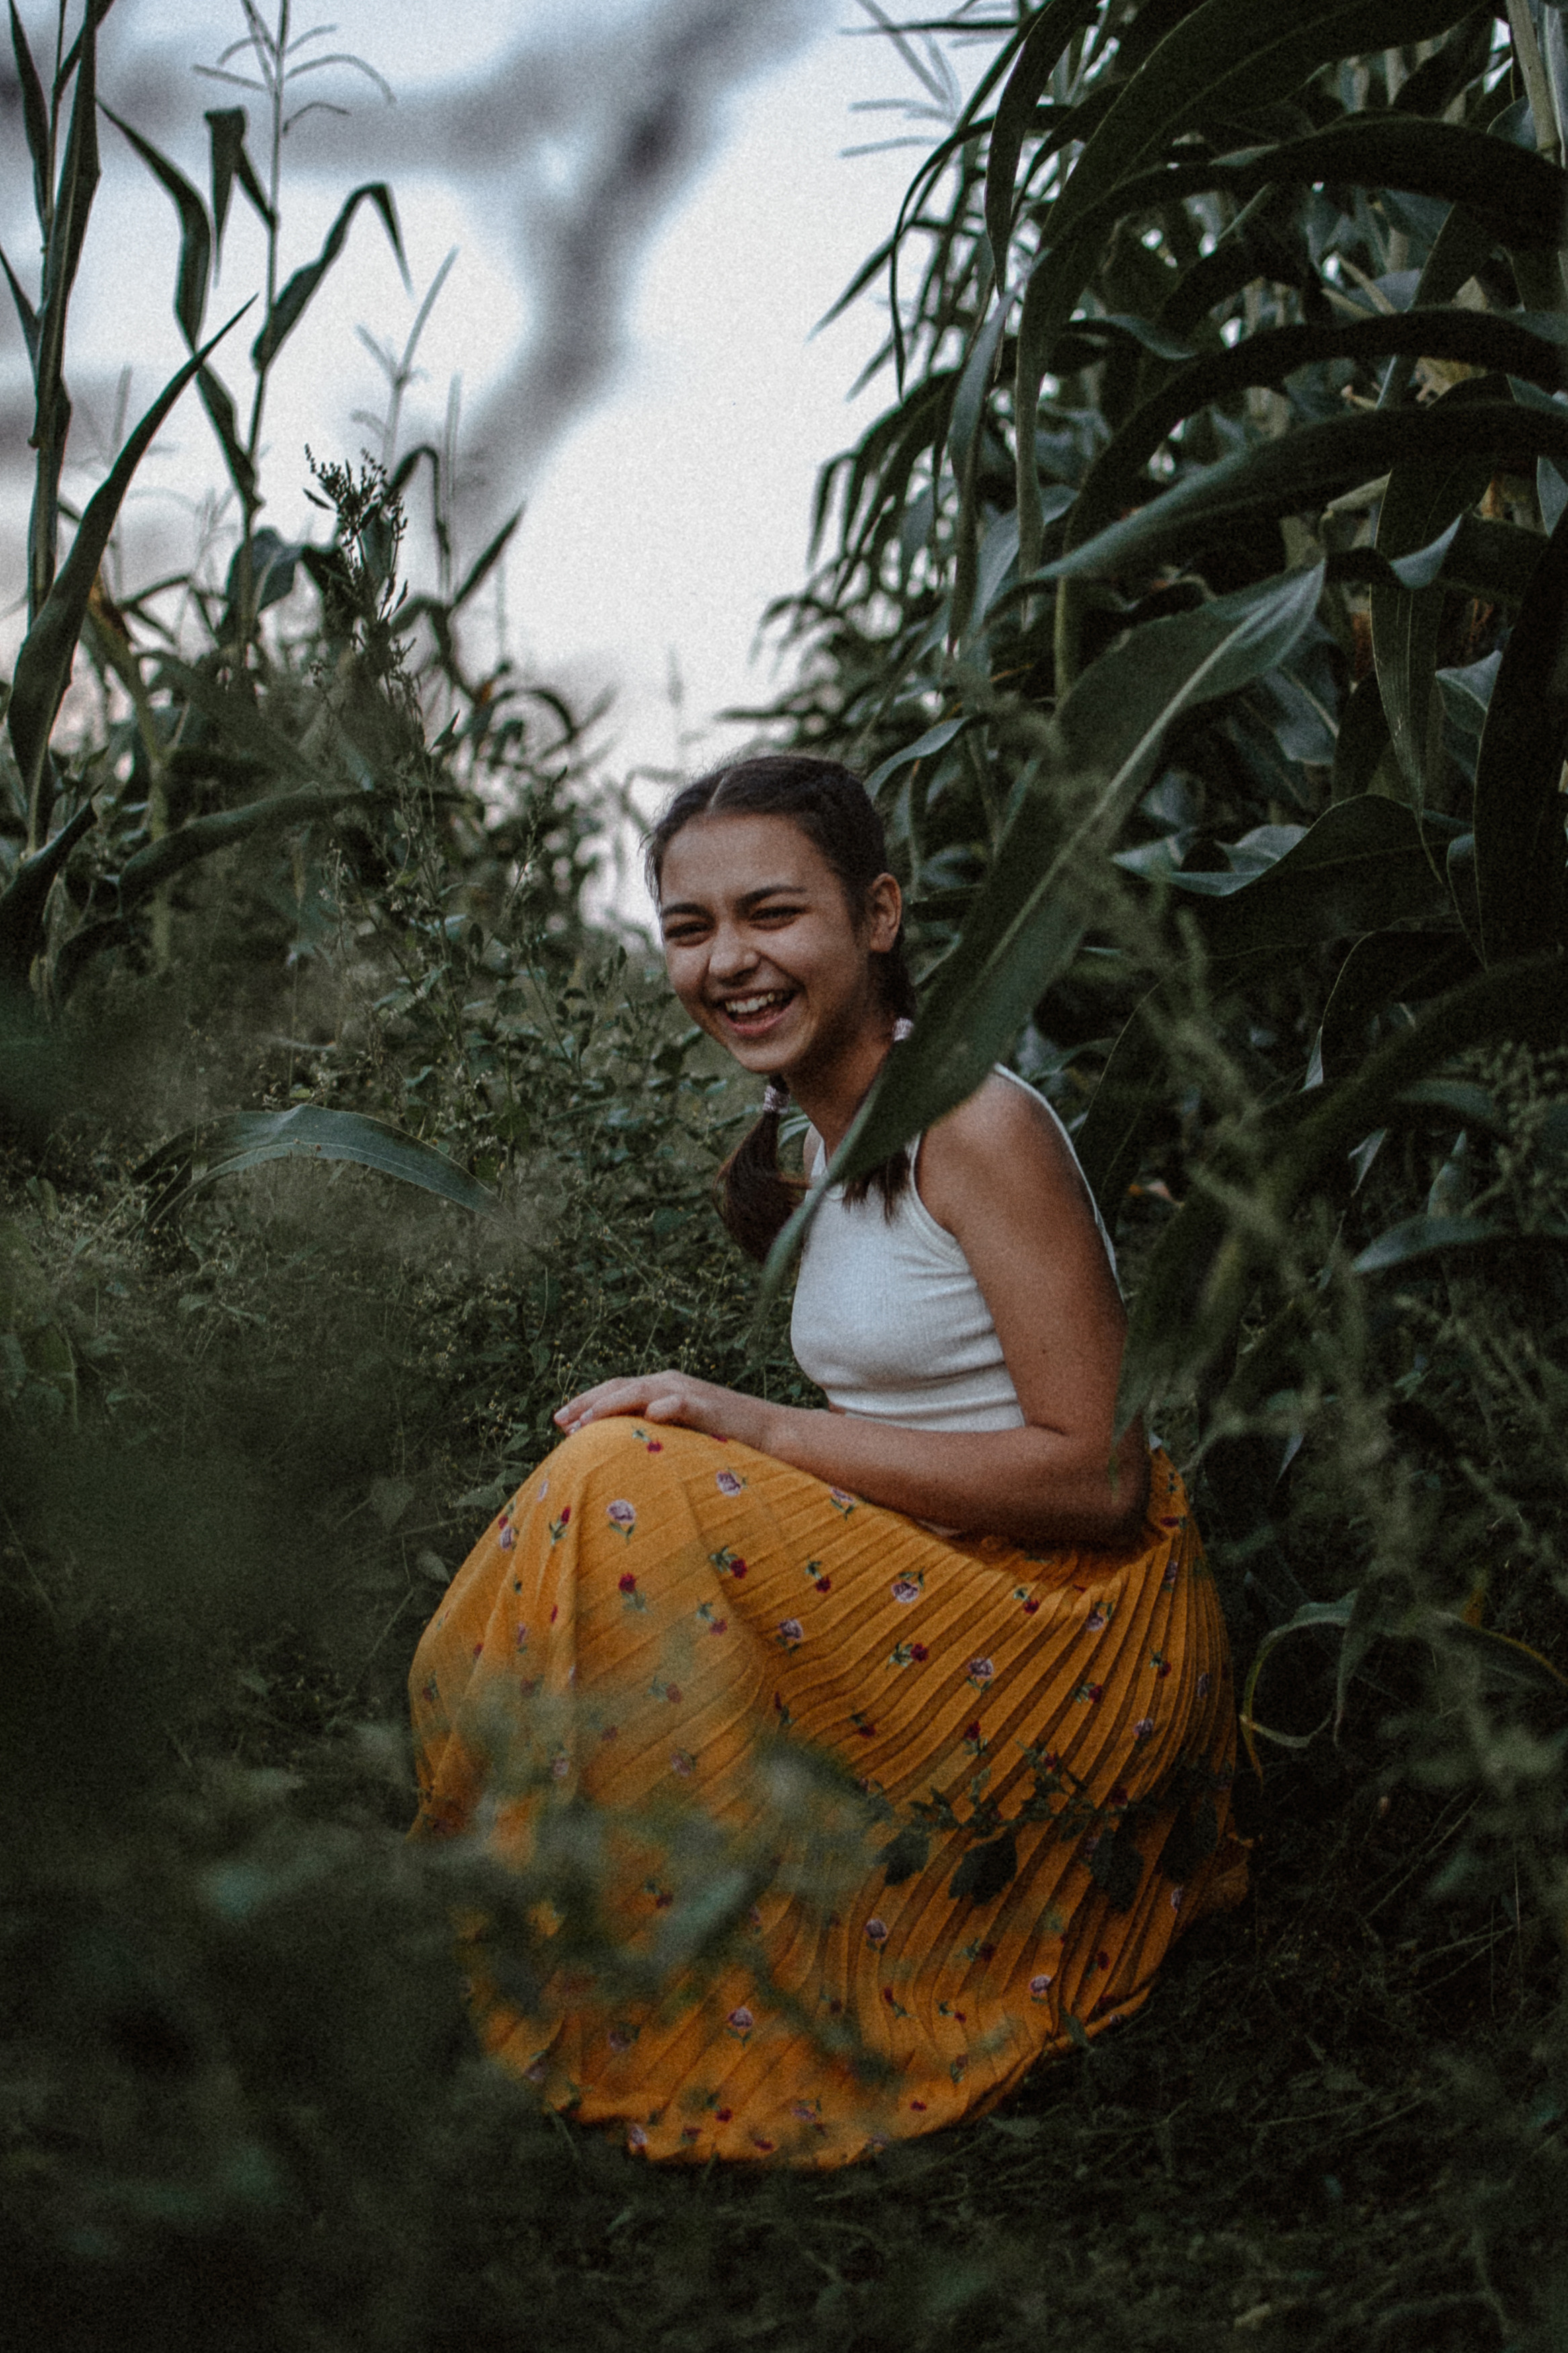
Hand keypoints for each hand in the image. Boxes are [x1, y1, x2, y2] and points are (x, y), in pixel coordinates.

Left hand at [554, 1369, 774, 1450]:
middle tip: (562, 1424)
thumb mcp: (679, 1437)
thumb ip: (651, 1437)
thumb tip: (614, 1456)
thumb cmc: (723, 1441)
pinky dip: (666, 1407)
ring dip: (612, 1405)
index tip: (558, 1422)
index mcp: (661, 1389)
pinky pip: (683, 1403)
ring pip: (642, 1391)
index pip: (614, 1391)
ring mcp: (690, 1393)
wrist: (773, 1434)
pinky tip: (649, 1416)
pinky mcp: (711, 1407)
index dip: (585, 1403)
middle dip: (588, 1404)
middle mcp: (670, 1384)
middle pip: (620, 1387)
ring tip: (587, 1423)